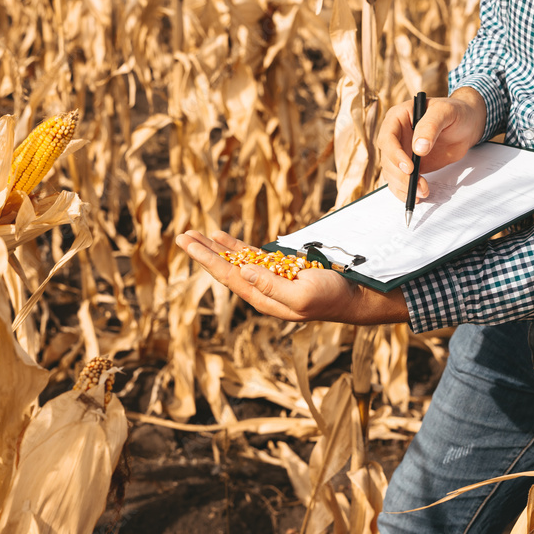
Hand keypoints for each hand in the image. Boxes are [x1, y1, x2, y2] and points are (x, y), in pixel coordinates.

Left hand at [176, 230, 408, 324]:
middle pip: (225, 269)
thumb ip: (271, 286)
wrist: (352, 297)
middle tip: (182, 237)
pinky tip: (220, 237)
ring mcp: (269, 279)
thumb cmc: (330, 298)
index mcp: (262, 299)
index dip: (207, 260)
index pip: (228, 277)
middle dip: (203, 252)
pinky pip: (250, 256)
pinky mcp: (279, 269)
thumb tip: (242, 271)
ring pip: (234, 261)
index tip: (189, 245)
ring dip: (214, 247)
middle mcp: (260, 290)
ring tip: (193, 234)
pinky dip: (234, 246)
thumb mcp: (301, 295)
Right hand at [376, 86, 487, 201]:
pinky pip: (400, 181)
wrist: (466, 125)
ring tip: (423, 192)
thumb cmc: (455, 112)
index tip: (409, 168)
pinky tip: (416, 196)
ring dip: (404, 186)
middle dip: (400, 176)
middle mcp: (396, 136)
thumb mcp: (445, 112)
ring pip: (392, 174)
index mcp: (398, 118)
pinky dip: (405, 191)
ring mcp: (402, 152)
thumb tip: (418, 149)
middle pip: (387, 160)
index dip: (395, 155)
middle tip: (416, 185)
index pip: (387, 138)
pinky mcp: (410, 166)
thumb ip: (431, 127)